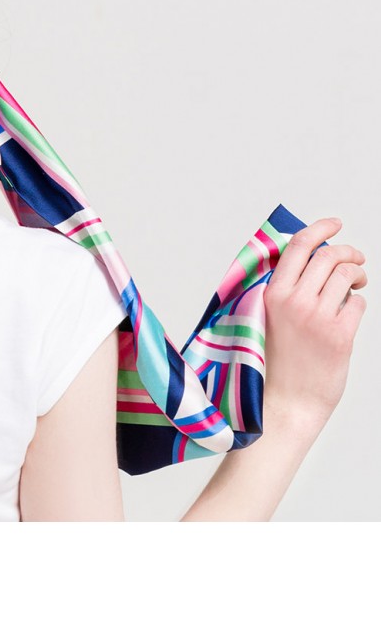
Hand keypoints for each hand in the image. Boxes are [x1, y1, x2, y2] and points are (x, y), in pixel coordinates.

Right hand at [262, 217, 367, 424]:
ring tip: (357, 284)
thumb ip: (284, 288)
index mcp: (272, 293)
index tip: (335, 223)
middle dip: (348, 251)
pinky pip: (357, 303)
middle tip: (355, 258)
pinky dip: (357, 302)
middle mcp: (294, 301)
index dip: (320, 228)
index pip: (300, 246)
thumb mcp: (268, 316)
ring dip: (357, 274)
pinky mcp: (339, 335)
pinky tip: (349, 314)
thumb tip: (312, 259)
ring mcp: (317, 318)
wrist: (285, 402)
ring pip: (347, 275)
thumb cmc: (275, 361)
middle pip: (329, 256)